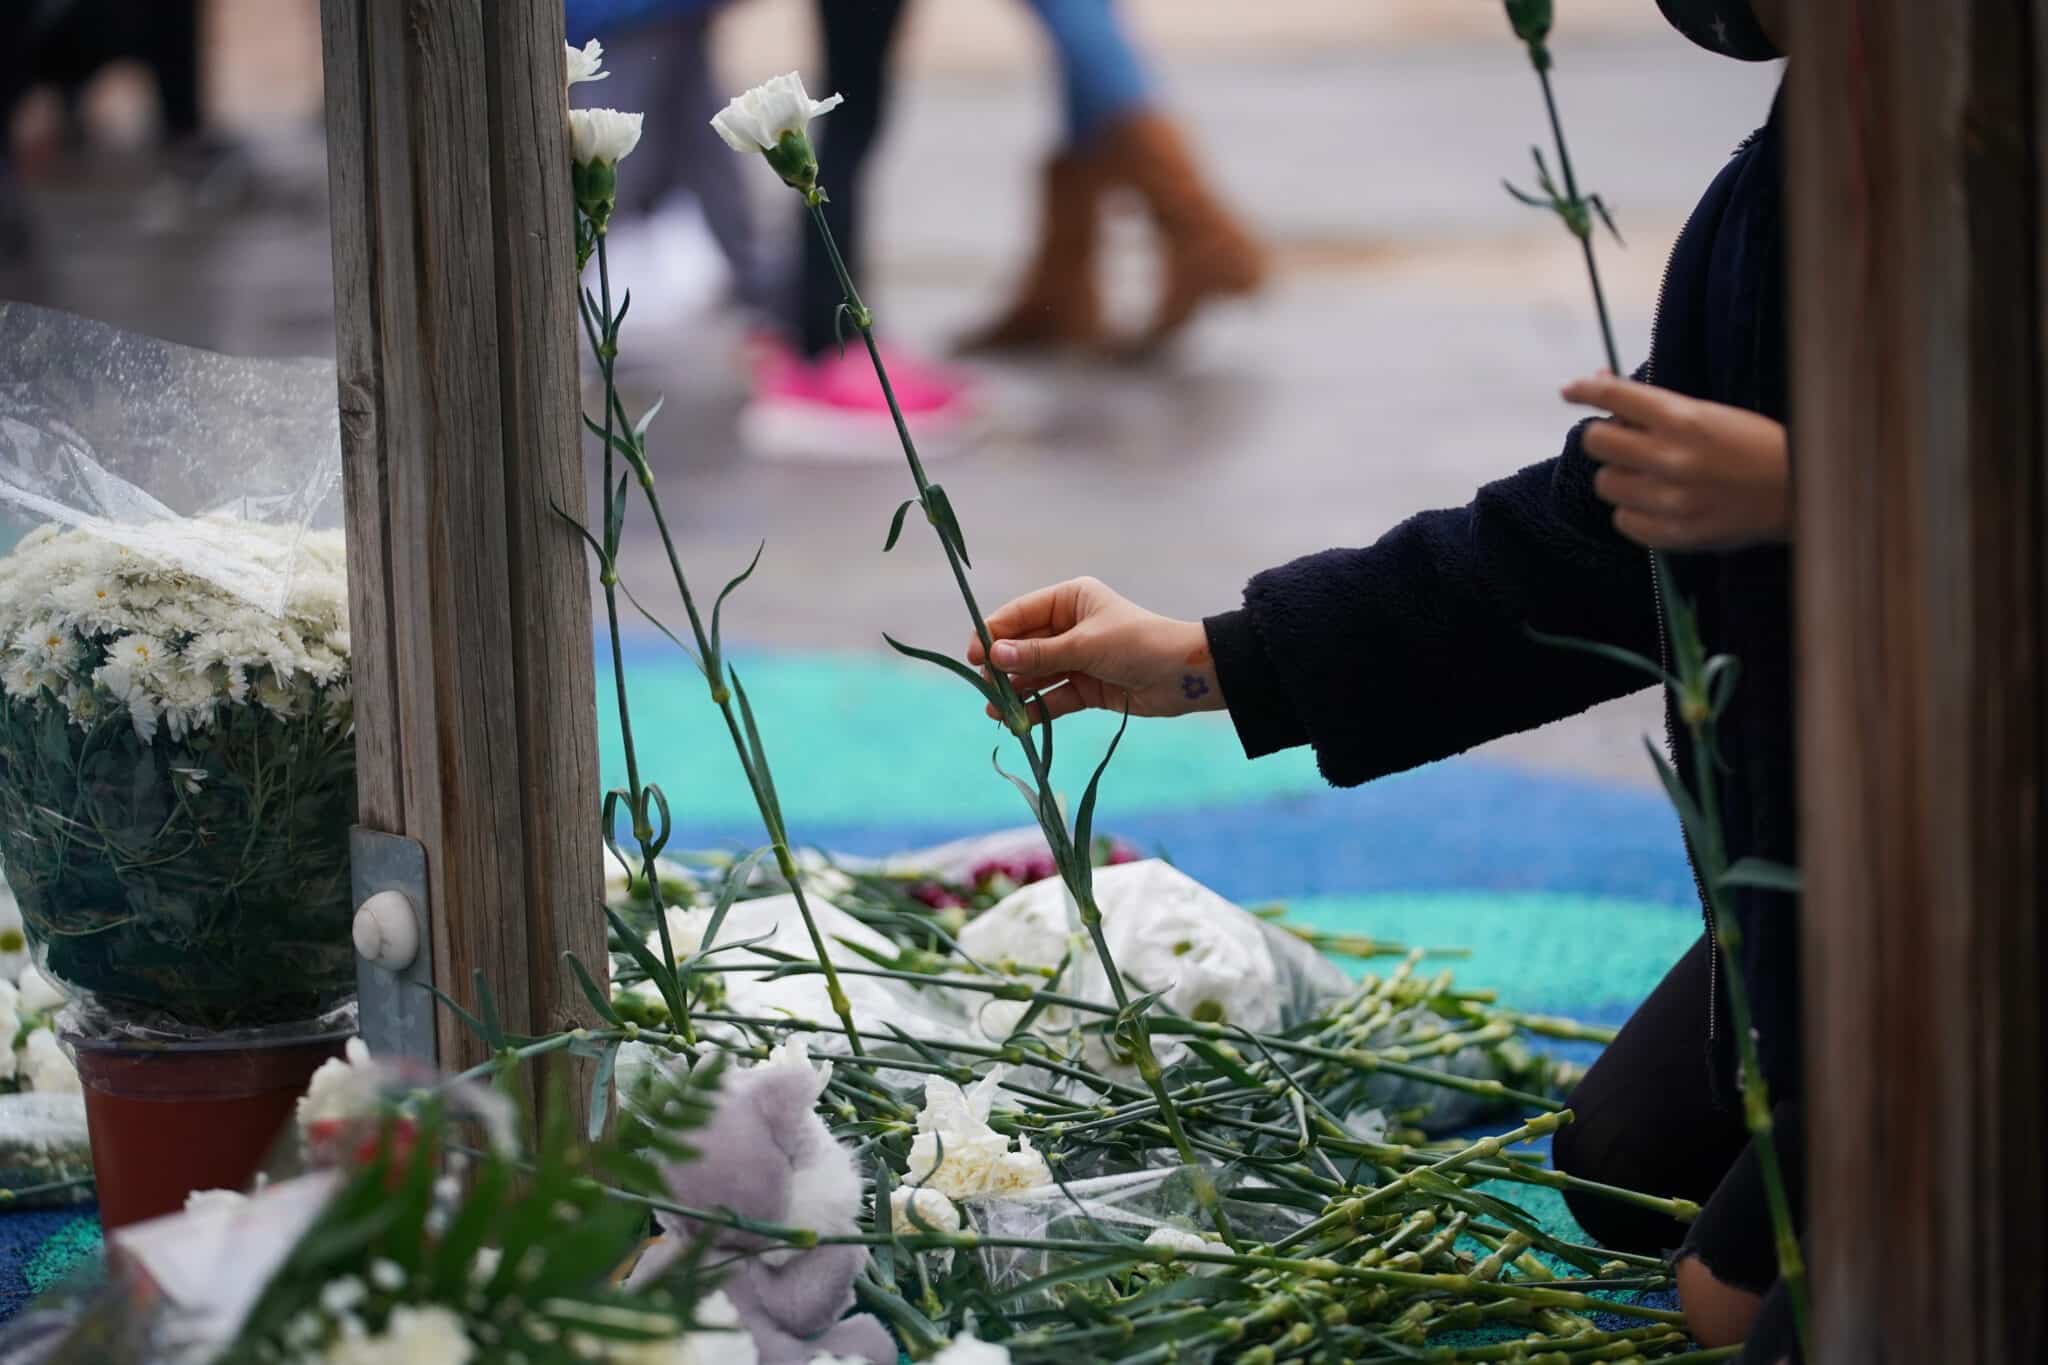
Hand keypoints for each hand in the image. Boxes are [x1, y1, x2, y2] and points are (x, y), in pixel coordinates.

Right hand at [965, 577, 1223, 723]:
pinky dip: (1037, 709)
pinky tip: (1017, 721)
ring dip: (1016, 691)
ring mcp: (1076, 658)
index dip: (994, 633)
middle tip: (984, 687)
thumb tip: (994, 656)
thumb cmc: (1138, 644)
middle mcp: (1069, 626)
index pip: (1020, 614)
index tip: (974, 656)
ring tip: (994, 710)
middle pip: (1024, 646)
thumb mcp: (1085, 646)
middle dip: (1003, 667)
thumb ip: (1039, 654)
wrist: (1185, 676)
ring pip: (1036, 674)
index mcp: (1069, 600)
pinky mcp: (1086, 687)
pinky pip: (1053, 697)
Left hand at [1563, 372, 1790, 550]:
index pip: (1613, 396)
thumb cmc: (1754, 446)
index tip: (1571, 390)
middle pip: (1596, 442)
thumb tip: (1599, 382)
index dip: (1585, 390)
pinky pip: (1623, 521)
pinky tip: (1660, 503)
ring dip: (1622, 476)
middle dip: (1607, 438)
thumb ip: (1655, 406)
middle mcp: (1671, 458)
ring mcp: (1670, 500)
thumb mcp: (1709, 413)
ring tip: (1653, 476)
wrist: (1799, 493)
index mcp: (1683, 418)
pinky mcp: (1673, 534)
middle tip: (1627, 441)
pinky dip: (1635, 511)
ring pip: (1606, 484)